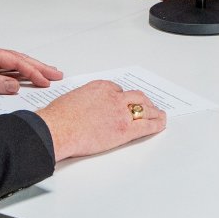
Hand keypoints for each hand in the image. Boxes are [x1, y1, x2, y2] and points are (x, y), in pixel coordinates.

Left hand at [0, 41, 63, 93]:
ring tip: (47, 74)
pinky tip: (24, 77)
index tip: (46, 81)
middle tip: (57, 74)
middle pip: (20, 60)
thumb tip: (14, 86)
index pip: (16, 63)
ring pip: (14, 64)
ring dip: (31, 69)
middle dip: (40, 67)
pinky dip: (18, 73)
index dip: (33, 73)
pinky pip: (5, 69)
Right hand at [38, 80, 165, 159]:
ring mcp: (121, 112)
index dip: (122, 97)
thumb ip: (82, 101)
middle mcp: (114, 97)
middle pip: (135, 96)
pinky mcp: (125, 129)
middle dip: (142, 101)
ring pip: (144, 108)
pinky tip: (160, 124)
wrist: (58, 129)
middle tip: (147, 105)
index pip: (118, 90)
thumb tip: (80, 107)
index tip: (123, 102)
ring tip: (158, 114)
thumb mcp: (71, 99)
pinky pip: (146, 125)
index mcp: (100, 87)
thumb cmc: (58, 117)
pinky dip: (156, 124)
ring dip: (153, 111)